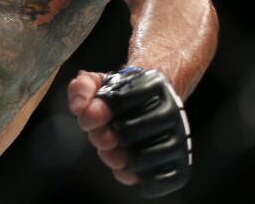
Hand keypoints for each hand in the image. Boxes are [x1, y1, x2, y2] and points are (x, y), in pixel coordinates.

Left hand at [68, 69, 191, 197]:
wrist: (152, 104)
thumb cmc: (120, 96)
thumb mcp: (98, 83)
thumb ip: (82, 88)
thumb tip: (80, 109)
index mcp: (152, 84)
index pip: (118, 100)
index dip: (96, 114)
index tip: (87, 120)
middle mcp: (172, 109)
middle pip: (129, 131)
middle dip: (103, 138)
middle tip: (98, 139)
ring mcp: (180, 137)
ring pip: (146, 157)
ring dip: (118, 160)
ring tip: (110, 154)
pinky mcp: (181, 160)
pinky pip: (163, 178)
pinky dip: (139, 179)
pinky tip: (124, 171)